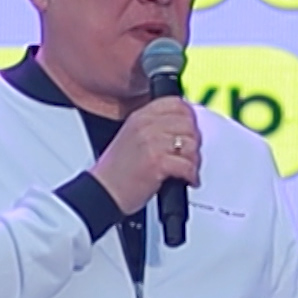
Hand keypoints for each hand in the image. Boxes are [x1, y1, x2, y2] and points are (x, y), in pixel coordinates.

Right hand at [90, 97, 199, 213]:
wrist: (102, 193)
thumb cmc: (116, 172)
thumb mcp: (131, 138)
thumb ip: (155, 128)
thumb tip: (183, 128)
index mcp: (140, 117)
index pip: (176, 104)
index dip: (189, 118)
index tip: (190, 131)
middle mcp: (146, 126)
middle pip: (188, 124)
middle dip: (194, 142)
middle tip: (189, 155)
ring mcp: (151, 143)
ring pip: (191, 144)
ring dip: (194, 160)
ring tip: (187, 169)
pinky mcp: (157, 162)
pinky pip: (187, 165)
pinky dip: (191, 175)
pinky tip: (186, 180)